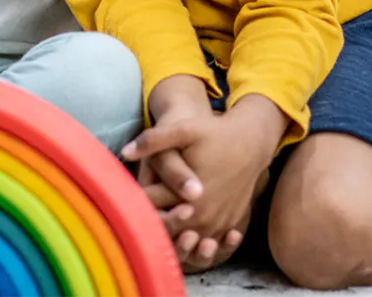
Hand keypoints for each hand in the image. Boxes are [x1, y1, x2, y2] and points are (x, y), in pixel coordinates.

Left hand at [124, 100, 281, 271]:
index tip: (120, 200)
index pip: (151, 208)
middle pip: (167, 230)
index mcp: (190, 196)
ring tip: (155, 220)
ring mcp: (218, 225)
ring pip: (187, 242)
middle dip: (149, 224)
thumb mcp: (184, 129)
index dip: (132, 205)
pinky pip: (206, 243)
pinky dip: (191, 241)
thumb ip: (152, 140)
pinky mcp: (229, 227)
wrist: (251, 143)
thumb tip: (124, 152)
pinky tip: (179, 230)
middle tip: (132, 215)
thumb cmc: (215, 133)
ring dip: (171, 236)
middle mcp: (205, 216)